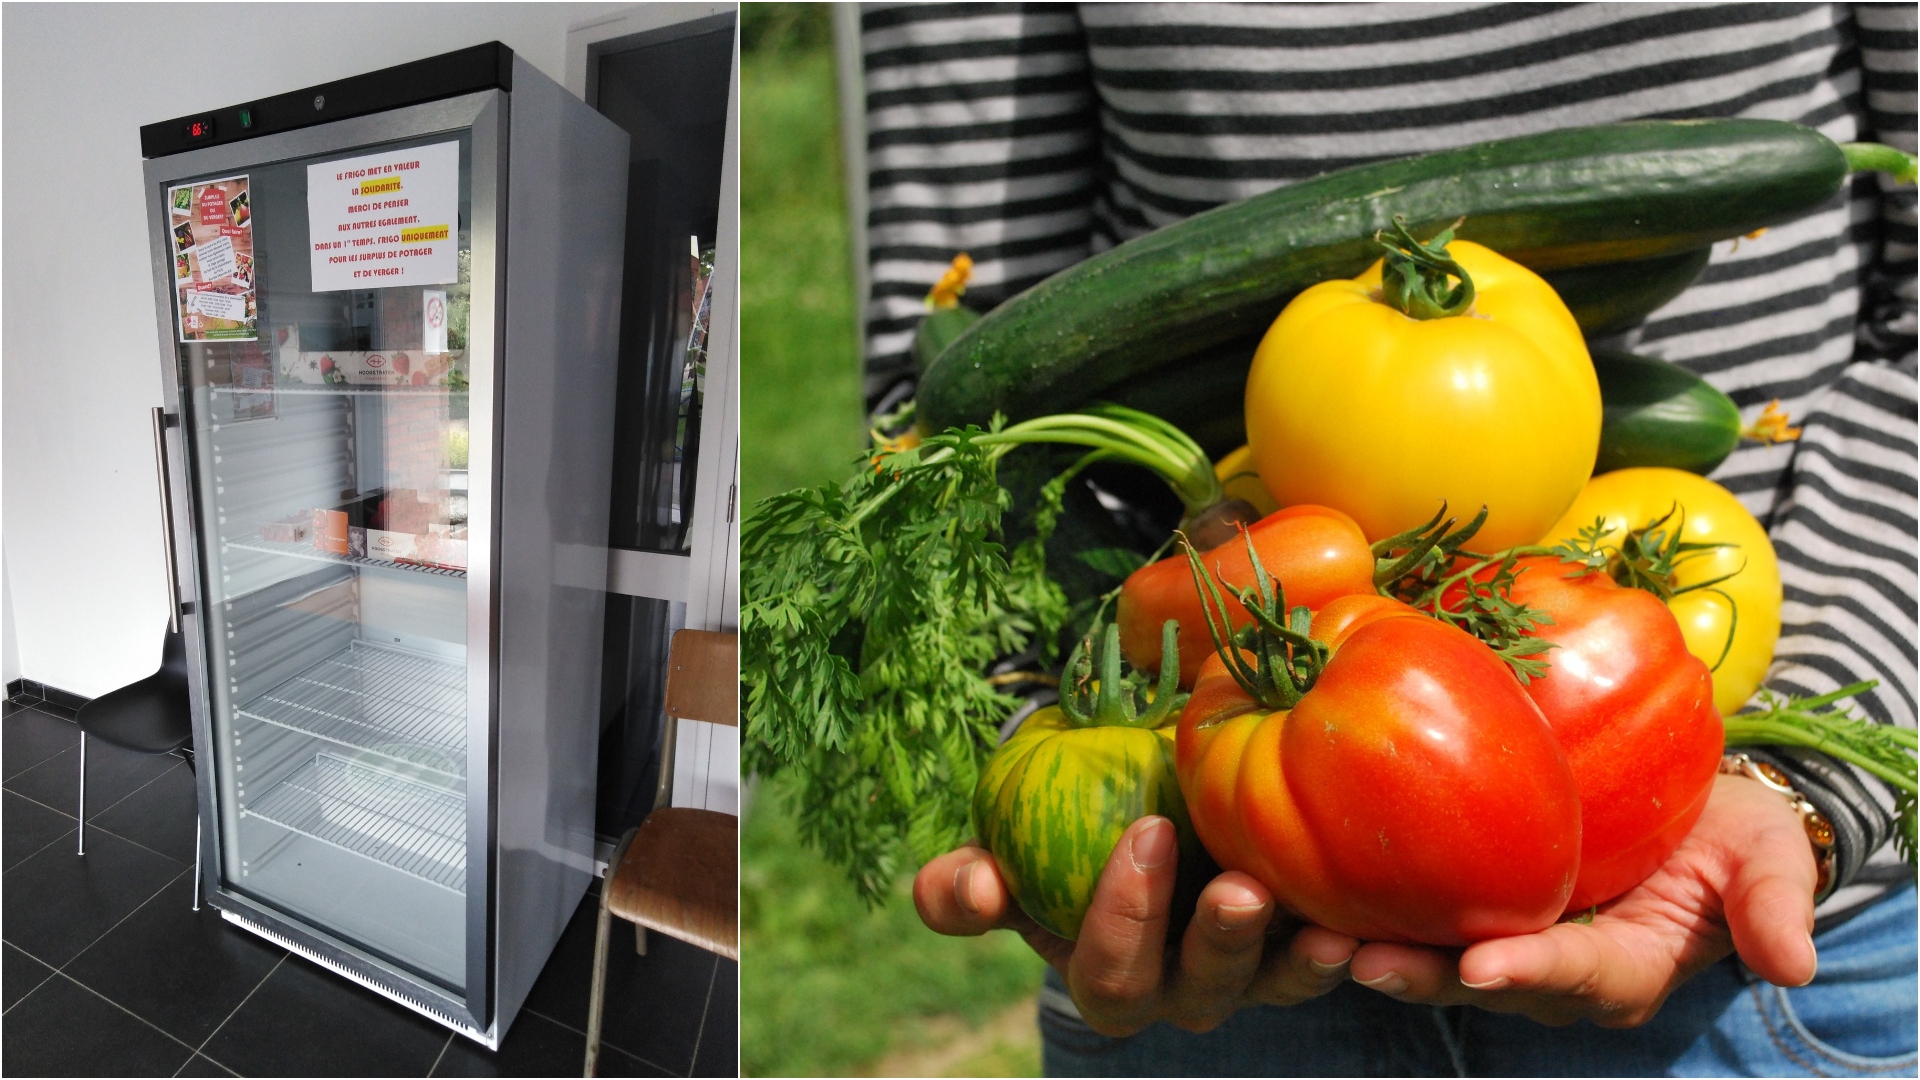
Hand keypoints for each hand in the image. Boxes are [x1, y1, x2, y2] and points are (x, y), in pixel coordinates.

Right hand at [913, 816, 1360, 1035]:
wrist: (1140, 808)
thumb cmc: (1062, 833)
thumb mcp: (1007, 854)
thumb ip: (969, 884)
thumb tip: (973, 884)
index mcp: (1107, 974)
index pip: (1108, 975)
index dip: (1122, 919)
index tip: (1145, 833)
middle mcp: (1180, 989)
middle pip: (1198, 992)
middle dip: (1218, 943)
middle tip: (1237, 888)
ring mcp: (1249, 974)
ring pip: (1274, 985)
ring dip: (1295, 959)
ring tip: (1322, 923)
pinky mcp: (1305, 947)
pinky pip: (1333, 957)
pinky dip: (1353, 942)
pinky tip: (1366, 914)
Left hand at [1347, 774, 1818, 1026]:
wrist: (1686, 804)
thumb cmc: (1729, 829)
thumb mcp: (1765, 857)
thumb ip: (1772, 904)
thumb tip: (1794, 963)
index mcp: (1623, 967)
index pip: (1574, 975)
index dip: (1530, 972)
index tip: (1483, 966)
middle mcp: (1551, 968)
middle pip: (1479, 980)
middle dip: (1421, 976)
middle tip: (1358, 960)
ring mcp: (1503, 937)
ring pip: (1430, 956)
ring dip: (1372, 949)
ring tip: (1312, 936)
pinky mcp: (1465, 901)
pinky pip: (1412, 910)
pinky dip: (1363, 903)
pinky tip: (1306, 881)